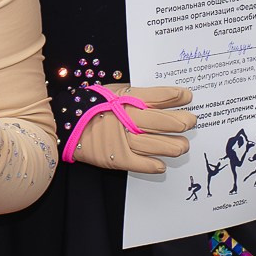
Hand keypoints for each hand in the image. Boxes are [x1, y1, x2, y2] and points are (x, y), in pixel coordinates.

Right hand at [68, 83, 194, 173]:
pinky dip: (155, 165)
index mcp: (127, 98)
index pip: (160, 96)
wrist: (64, 123)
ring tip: (183, 146)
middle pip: (164, 122)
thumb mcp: (113, 90)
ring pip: (158, 145)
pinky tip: (163, 164)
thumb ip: (136, 94)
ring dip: (175, 146)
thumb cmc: (90, 104)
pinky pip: (141, 164)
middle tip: (192, 121)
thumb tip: (162, 96)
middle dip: (183, 122)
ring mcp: (123, 139)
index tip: (188, 96)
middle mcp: (128, 118)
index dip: (177, 96)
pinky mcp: (117, 157)